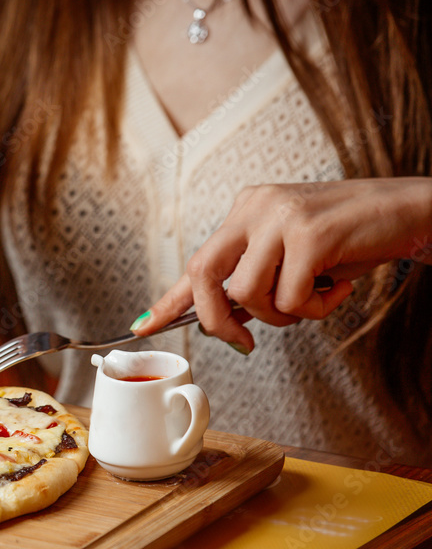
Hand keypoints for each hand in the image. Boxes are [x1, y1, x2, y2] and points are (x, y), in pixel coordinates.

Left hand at [132, 177, 431, 351]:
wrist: (410, 213)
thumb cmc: (352, 239)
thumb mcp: (293, 258)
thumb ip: (255, 280)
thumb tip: (222, 319)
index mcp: (246, 211)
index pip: (197, 260)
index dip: (168, 299)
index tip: (142, 325)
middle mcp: (256, 207)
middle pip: (205, 273)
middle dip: (217, 319)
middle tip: (243, 341)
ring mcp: (281, 217)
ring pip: (249, 293)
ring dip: (283, 314)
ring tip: (317, 297)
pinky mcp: (310, 234)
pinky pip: (291, 297)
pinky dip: (316, 310)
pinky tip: (339, 288)